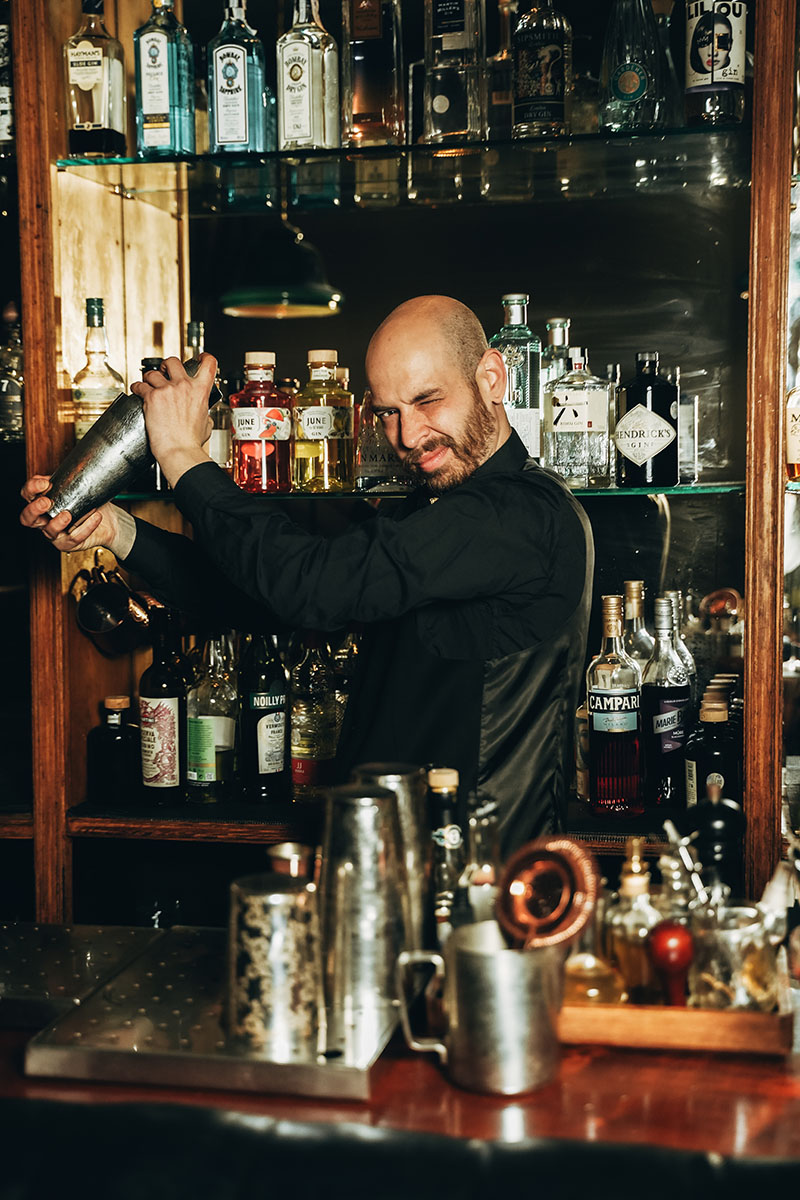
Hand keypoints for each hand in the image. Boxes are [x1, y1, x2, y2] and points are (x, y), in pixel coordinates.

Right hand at [20, 474, 119, 553]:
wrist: (108, 521)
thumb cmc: (87, 503)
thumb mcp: (75, 488)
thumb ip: (65, 480)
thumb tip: (63, 471)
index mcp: (41, 503)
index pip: (27, 495)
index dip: (32, 489)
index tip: (46, 483)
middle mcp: (44, 520)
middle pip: (27, 518)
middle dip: (34, 509)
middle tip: (47, 502)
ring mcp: (55, 534)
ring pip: (49, 531)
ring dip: (59, 521)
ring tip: (69, 514)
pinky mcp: (68, 544)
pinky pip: (73, 538)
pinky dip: (86, 527)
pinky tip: (96, 516)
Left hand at [131, 353, 216, 487]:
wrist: (179, 451)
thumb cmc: (191, 442)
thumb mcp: (206, 424)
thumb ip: (205, 413)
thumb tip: (203, 414)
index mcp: (200, 391)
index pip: (208, 363)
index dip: (203, 357)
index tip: (199, 358)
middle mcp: (184, 386)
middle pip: (173, 361)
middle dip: (166, 365)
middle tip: (163, 372)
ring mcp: (167, 390)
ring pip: (152, 373)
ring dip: (149, 378)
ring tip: (148, 385)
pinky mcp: (151, 397)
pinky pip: (140, 386)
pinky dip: (137, 388)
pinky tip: (138, 392)